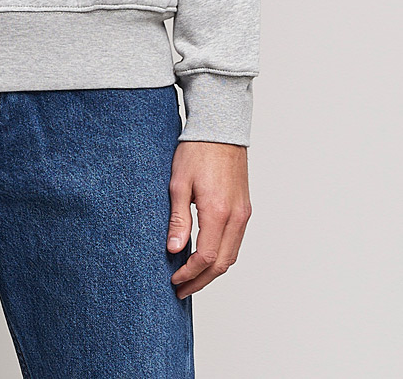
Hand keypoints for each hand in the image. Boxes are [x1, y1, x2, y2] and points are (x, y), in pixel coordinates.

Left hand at [167, 141, 251, 298]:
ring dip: (212, 271)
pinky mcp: (245, 208)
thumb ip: (178, 219)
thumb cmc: (197, 151)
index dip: (189, 273)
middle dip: (201, 280)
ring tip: (191, 278)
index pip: (206, 257)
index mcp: (218, 211)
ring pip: (232, 255)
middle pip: (223, 264)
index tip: (174, 279)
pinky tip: (206, 256)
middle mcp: (236, 217)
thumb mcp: (178, 184)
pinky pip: (236, 241)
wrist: (220, 130)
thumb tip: (173, 249)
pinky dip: (222, 255)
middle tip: (181, 289)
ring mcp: (244, 213)